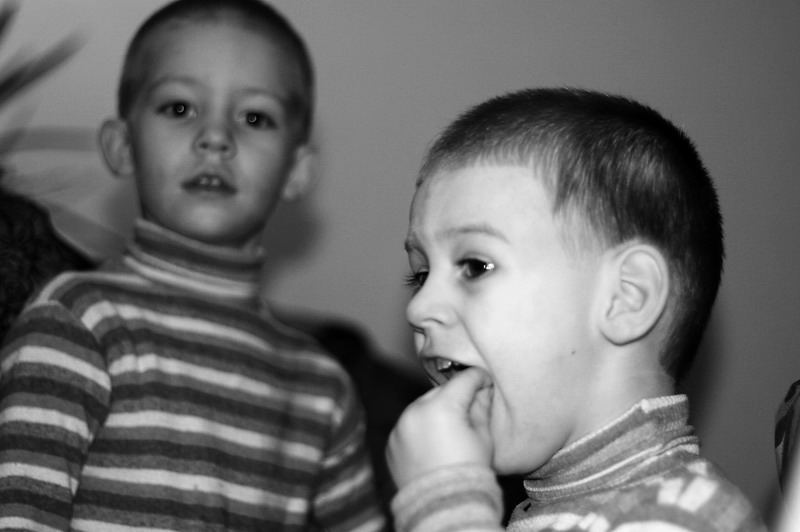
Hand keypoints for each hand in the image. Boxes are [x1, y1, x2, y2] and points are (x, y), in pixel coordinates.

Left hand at [386, 367, 493, 488]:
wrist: (442, 507)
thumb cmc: (470, 472)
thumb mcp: (484, 437)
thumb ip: (481, 407)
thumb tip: (481, 390)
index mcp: (442, 405)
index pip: (464, 379)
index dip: (479, 378)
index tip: (486, 383)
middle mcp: (416, 410)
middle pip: (440, 391)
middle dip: (455, 397)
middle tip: (468, 410)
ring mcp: (400, 426)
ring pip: (422, 407)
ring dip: (434, 412)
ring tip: (448, 431)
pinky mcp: (391, 442)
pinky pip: (408, 427)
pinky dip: (419, 430)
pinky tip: (432, 445)